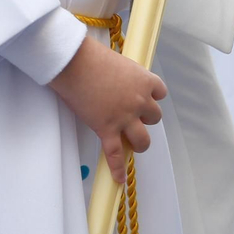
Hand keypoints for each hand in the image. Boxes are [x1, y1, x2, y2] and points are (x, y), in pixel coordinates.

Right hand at [49, 38, 166, 182]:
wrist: (73, 62)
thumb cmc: (90, 56)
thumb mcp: (117, 61)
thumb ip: (124, 75)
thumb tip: (117, 81)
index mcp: (143, 80)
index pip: (160, 92)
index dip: (152, 96)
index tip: (144, 97)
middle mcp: (138, 100)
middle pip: (155, 117)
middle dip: (145, 117)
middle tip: (132, 116)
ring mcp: (124, 117)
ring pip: (143, 139)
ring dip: (139, 141)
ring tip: (131, 141)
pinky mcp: (107, 129)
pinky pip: (115, 154)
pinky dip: (118, 168)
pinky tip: (118, 178)